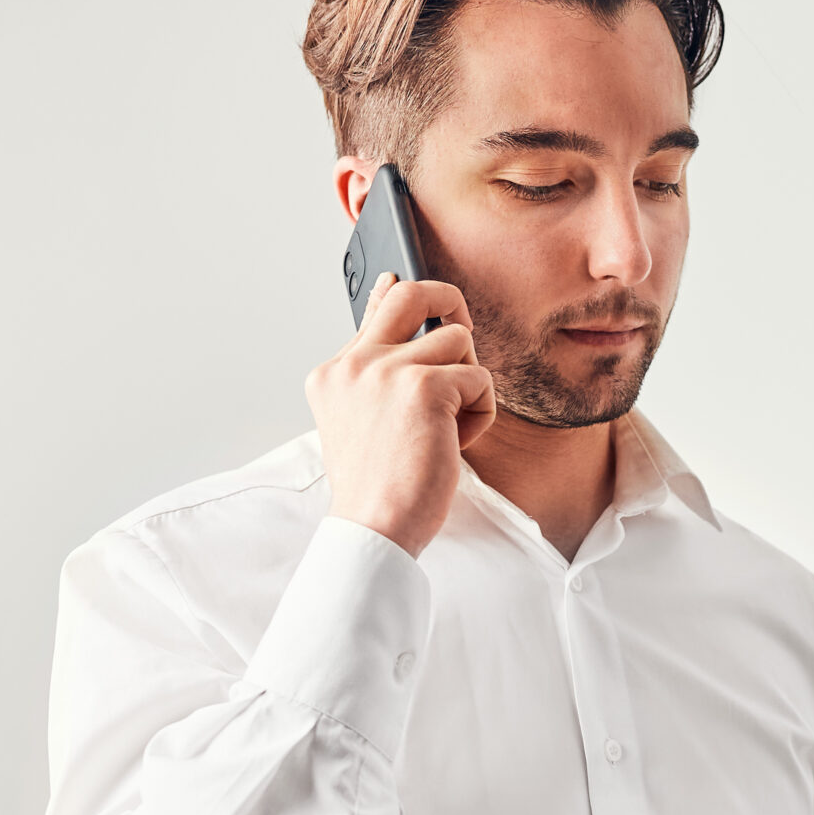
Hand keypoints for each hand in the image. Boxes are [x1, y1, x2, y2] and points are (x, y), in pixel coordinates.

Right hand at [306, 275, 494, 558]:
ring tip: (450, 428)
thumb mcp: (361, 424)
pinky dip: (479, 415)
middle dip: (449, 302)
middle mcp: (355, 364)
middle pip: (412, 292)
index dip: (403, 300)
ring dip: (468, 385)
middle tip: (463, 336)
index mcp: (334, 374)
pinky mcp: (424, 386)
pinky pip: (479, 379)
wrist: (375, 528)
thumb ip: (376, 375)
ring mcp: (387, 370)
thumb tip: (393, 311)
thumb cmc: (375, 489)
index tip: (404, 286)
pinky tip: (455, 444)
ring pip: (459, 340)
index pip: (375, 309)